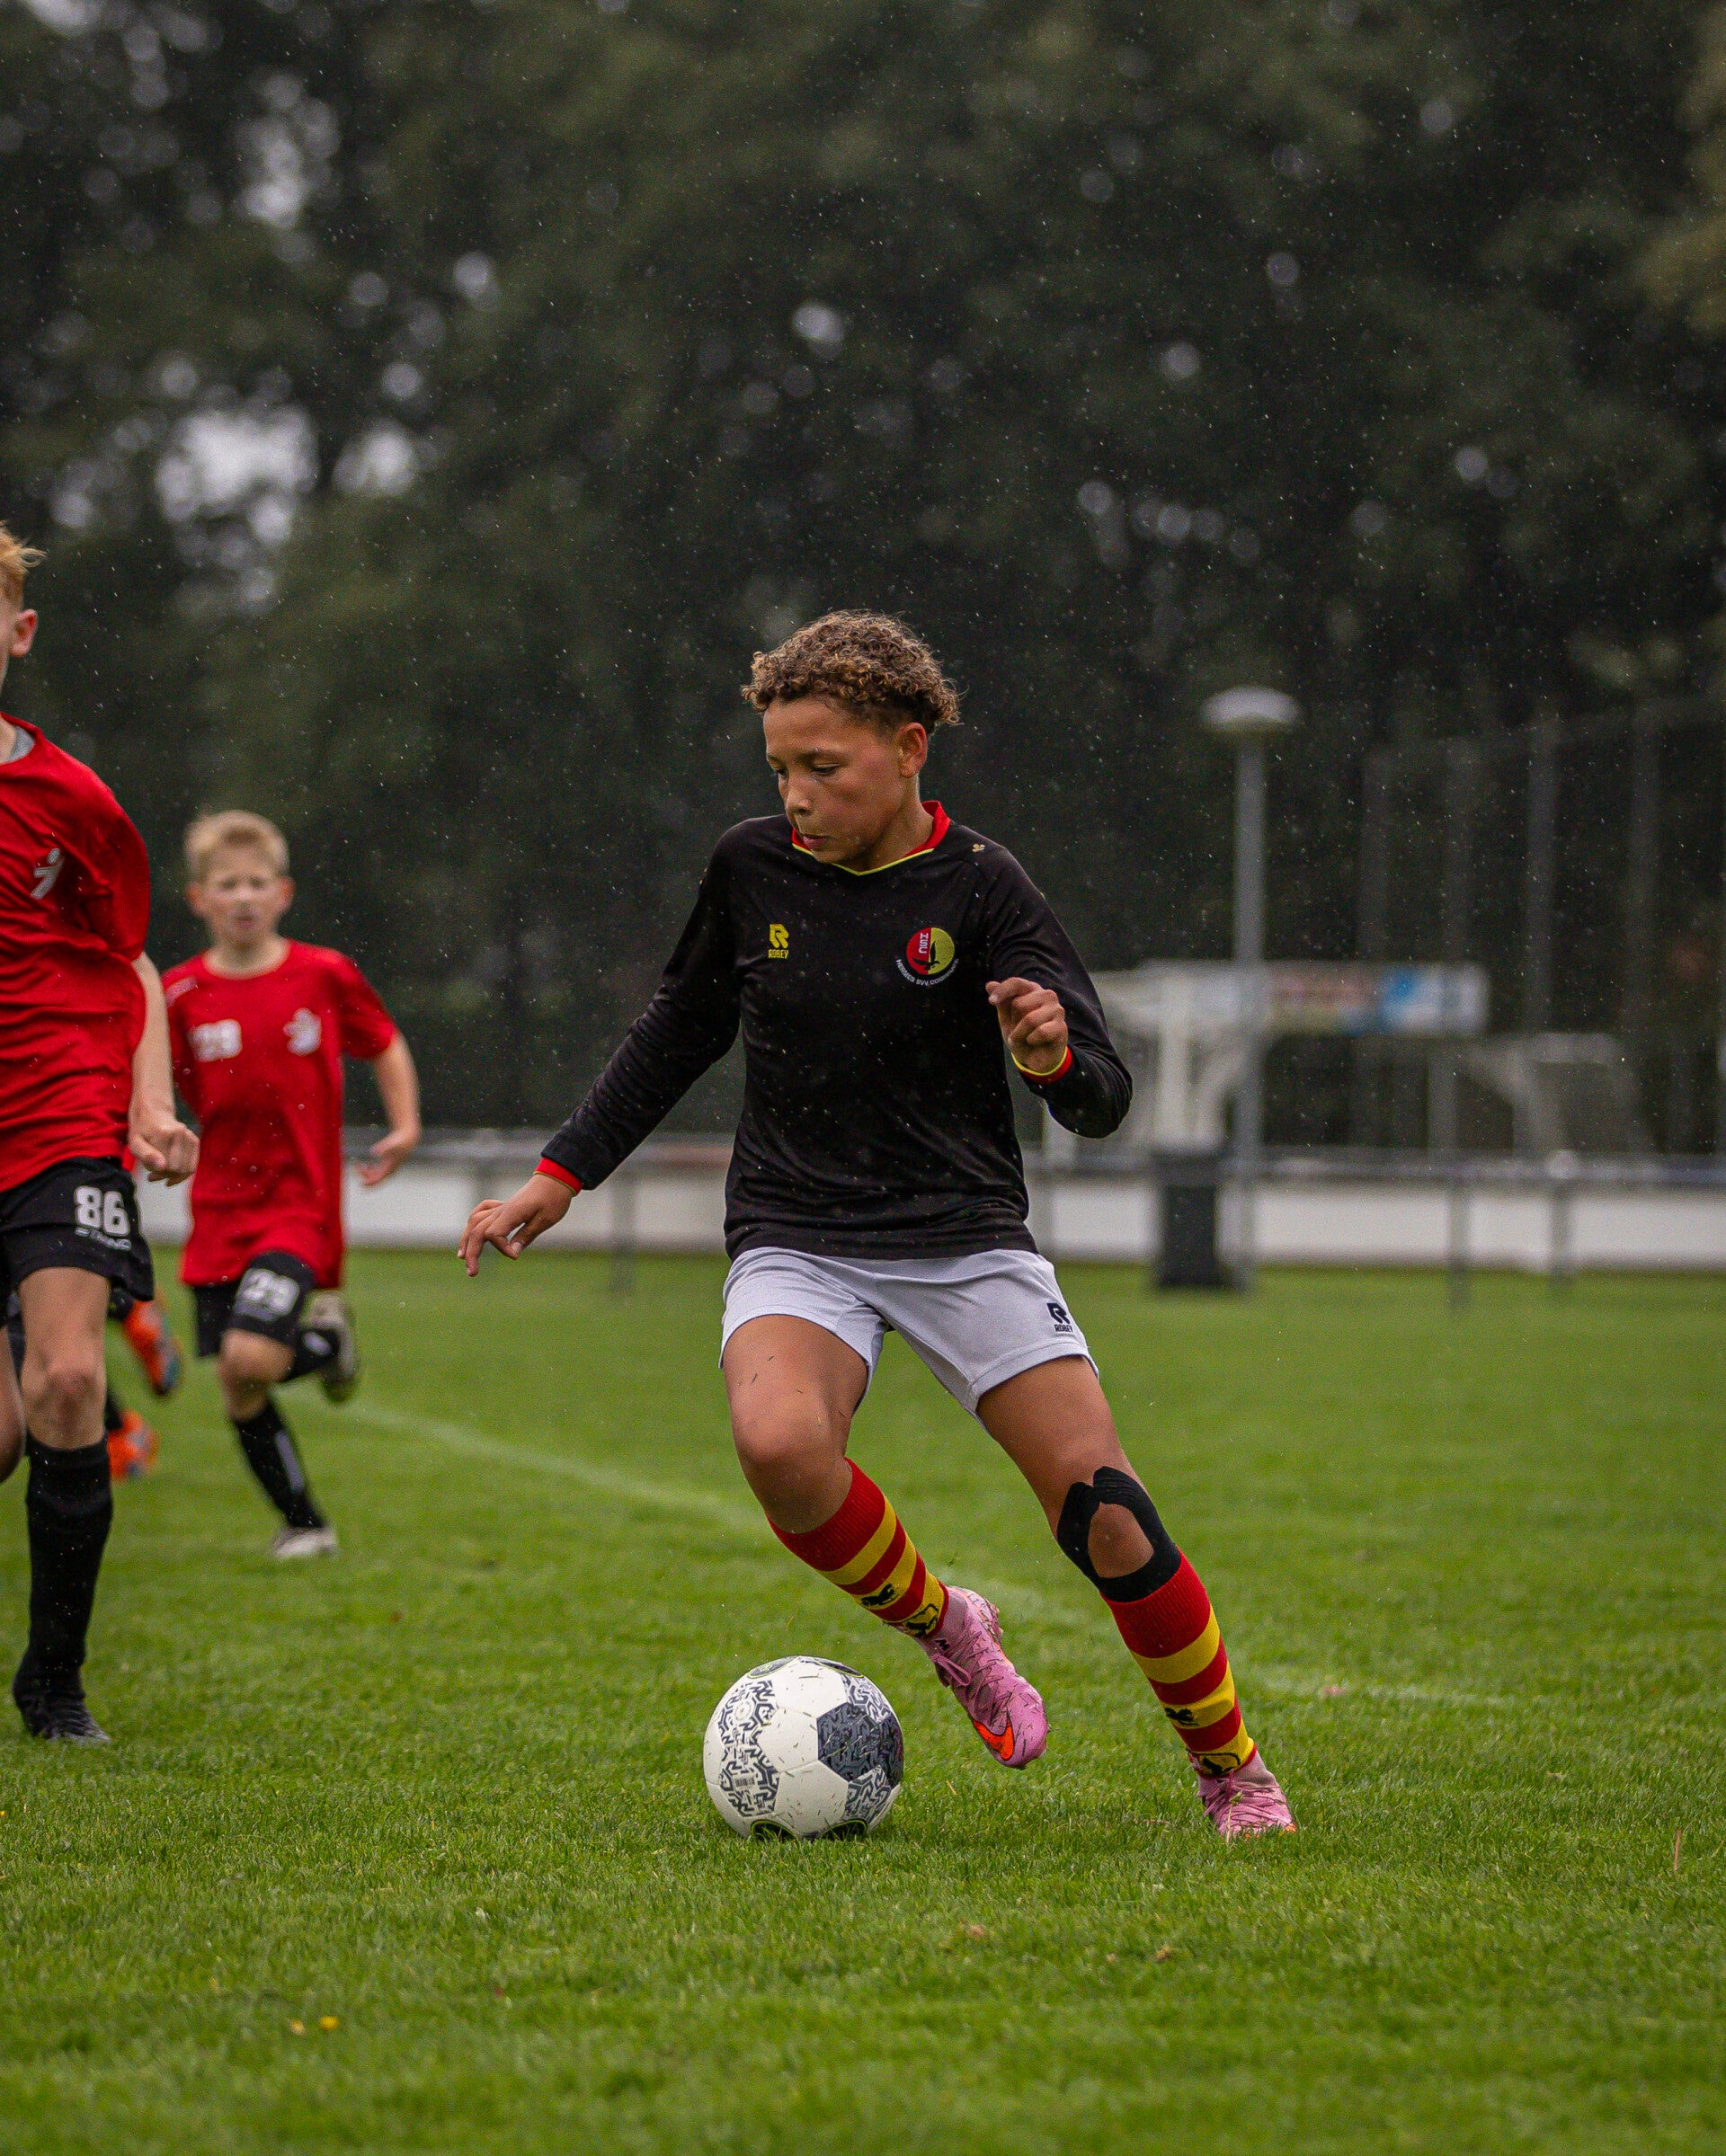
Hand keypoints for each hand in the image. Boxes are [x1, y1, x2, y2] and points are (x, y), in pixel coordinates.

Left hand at [129, 1100, 198, 1183]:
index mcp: (164, 1134)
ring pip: (188, 1168)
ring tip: (164, 1172)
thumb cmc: (142, 1130)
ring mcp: (189, 1136)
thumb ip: (146, 1155)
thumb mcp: (135, 1143)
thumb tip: (162, 1166)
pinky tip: (174, 1172)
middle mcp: (180, 1133)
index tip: (150, 1175)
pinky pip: (193, 1164)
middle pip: (179, 1168)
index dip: (159, 1174)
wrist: (154, 1112)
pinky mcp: (194, 1140)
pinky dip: (184, 1172)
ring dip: (176, 1175)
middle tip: (155, 1174)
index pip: (167, 1166)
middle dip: (167, 1175)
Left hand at [359, 1123, 420, 1186]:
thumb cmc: (400, 1141)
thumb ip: (383, 1148)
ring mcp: (388, 1168)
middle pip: (374, 1179)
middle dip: (363, 1175)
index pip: (377, 1180)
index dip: (368, 1182)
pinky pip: (376, 1171)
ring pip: (374, 1175)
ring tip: (357, 1164)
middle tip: (355, 1165)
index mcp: (389, 1169)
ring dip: (365, 1172)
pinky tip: (365, 1165)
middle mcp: (389, 1171)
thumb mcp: (391, 1144)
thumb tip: (373, 1152)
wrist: (408, 1139)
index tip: (360, 1182)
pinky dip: (369, 1170)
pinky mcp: (387, 1164)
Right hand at [459, 1172, 573, 1275]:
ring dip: (466, 1239)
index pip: (492, 1233)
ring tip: (462, 1257)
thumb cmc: (554, 1198)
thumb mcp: (545, 1220)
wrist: (555, 1179)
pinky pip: (481, 1212)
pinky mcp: (503, 1207)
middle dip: (472, 1253)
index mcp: (511, 1213)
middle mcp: (501, 1210)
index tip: (515, 1256)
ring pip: (474, 1221)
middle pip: (477, 1231)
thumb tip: (512, 1254)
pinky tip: (470, 1233)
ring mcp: (500, 1207)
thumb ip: (526, 1235)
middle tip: (473, 1273)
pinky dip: (472, 1223)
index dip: (500, 1248)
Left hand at [986, 976, 1068, 1076]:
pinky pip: (1041, 1032)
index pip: (1016, 983)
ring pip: (1030, 1019)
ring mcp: (1057, 1010)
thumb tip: (990, 985)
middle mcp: (1047, 995)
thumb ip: (1001, 1002)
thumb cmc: (1021, 1034)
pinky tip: (1035, 1041)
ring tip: (1023, 1038)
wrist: (1035, 1058)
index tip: (991, 1001)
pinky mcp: (1061, 1026)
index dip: (1003, 991)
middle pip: (1019, 1004)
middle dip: (1013, 1022)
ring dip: (1020, 1034)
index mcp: (1032, 990)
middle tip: (1018, 1030)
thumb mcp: (1006, 1019)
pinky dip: (1032, 1040)